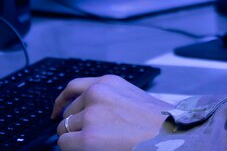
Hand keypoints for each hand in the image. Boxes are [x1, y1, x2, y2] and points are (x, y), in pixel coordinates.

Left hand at [52, 74, 171, 149]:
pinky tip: (94, 150)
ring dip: (77, 140)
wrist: (170, 136)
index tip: (55, 112)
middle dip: (76, 127)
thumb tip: (85, 113)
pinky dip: (74, 150)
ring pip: (64, 131)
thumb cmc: (158, 123)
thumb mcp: (131, 98)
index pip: (73, 87)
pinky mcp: (87, 137)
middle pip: (68, 115)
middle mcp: (96, 94)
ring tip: (103, 144)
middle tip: (97, 138)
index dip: (61, 102)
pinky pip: (65, 145)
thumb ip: (108, 98)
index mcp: (108, 82)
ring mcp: (90, 115)